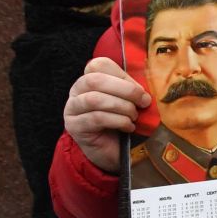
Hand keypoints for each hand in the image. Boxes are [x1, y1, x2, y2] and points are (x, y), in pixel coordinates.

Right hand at [63, 56, 148, 173]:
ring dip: (122, 107)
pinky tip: (128, 127)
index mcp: (91, 80)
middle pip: (95, 80)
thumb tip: (144, 91)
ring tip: (134, 117)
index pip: (99, 65)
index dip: (123, 75)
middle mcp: (77, 91)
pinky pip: (96, 118)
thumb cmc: (122, 123)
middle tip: (143, 102)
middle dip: (125, 90)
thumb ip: (133, 91)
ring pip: (94, 99)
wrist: (113, 152)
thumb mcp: (130, 102)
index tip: (140, 90)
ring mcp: (72, 108)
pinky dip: (118, 121)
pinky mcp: (74, 126)